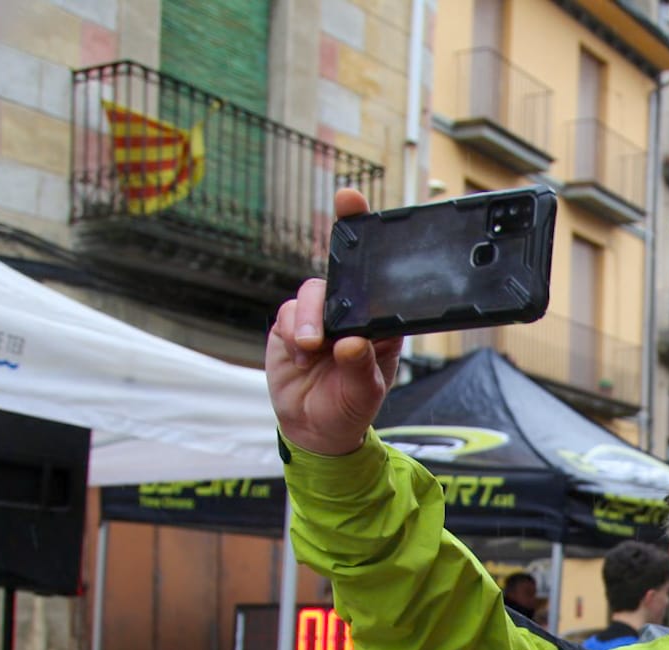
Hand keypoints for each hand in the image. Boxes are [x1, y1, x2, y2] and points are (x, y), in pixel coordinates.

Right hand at [265, 187, 403, 456]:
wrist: (315, 430)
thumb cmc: (350, 408)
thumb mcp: (363, 394)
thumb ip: (359, 369)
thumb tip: (350, 343)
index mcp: (379, 320)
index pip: (377, 273)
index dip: (365, 232)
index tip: (352, 199)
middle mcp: (350, 311)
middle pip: (338, 272)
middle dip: (332, 257)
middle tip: (335, 266)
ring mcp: (320, 317)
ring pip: (312, 294)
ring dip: (309, 319)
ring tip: (311, 349)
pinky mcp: (291, 326)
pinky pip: (288, 315)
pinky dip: (291, 333)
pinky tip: (300, 355)